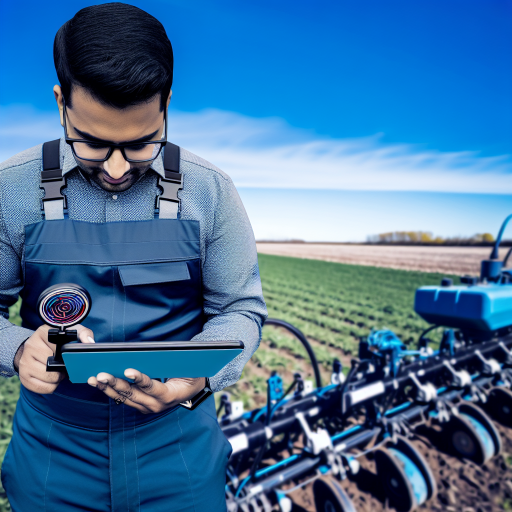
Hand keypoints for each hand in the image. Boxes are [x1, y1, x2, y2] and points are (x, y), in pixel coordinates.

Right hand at [15, 323, 94, 393]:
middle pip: (52, 364)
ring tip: (58, 371)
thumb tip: (90, 342)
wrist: (34, 347)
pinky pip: (40, 388)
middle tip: (64, 365)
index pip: (58, 346)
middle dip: (62, 368)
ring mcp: (25, 361)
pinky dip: (50, 386)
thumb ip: (84, 333)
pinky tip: (52, 379)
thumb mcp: (71, 331)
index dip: (66, 354)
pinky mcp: (23, 376)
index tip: (68, 355)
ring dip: (57, 378)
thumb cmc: (57, 340)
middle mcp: (31, 346)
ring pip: (47, 377)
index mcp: (43, 332)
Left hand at [87, 370, 205, 413]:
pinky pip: (122, 399)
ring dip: (108, 388)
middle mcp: (155, 406)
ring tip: (95, 378)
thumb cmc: (191, 376)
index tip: (127, 370)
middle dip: (115, 383)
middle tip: (102, 374)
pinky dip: (110, 390)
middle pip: (132, 394)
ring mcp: (146, 407)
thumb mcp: (189, 369)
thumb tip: (161, 352)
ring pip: (123, 398)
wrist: (192, 389)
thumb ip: (177, 363)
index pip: (152, 388)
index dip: (140, 379)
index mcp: (168, 396)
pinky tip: (99, 382)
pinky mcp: (139, 406)